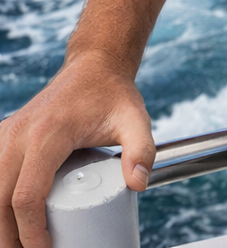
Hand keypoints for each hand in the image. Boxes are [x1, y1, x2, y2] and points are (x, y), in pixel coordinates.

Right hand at [0, 49, 153, 247]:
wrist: (94, 67)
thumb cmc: (114, 95)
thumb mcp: (135, 119)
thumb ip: (142, 149)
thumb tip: (138, 183)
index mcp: (47, 134)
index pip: (26, 196)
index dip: (31, 231)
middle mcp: (18, 135)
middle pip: (0, 201)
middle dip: (10, 237)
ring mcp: (6, 135)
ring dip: (0, 222)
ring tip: (19, 242)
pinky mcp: (3, 138)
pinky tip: (8, 220)